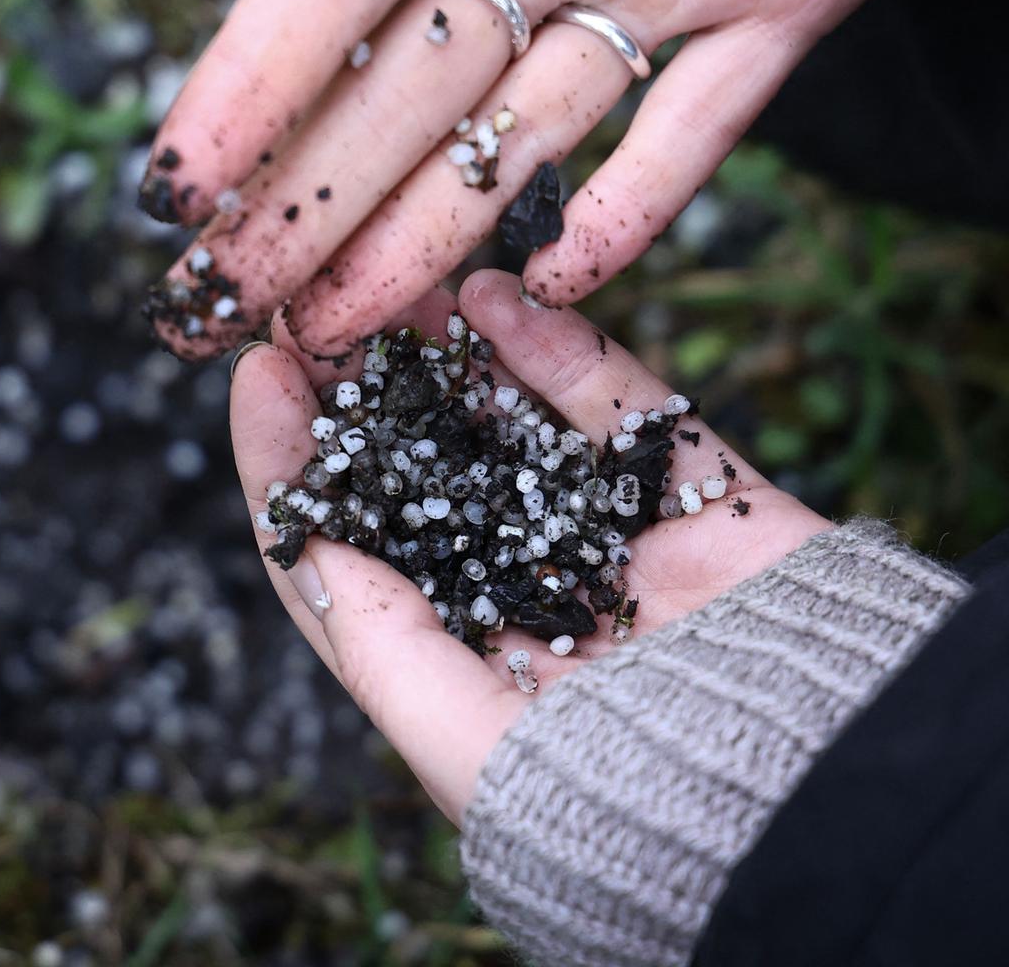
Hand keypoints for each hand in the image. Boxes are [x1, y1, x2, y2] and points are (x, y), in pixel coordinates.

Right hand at [149, 0, 993, 359]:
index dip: (250, 87)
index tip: (179, 189)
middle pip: (407, 89)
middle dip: (316, 199)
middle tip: (240, 298)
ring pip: (522, 133)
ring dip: (430, 231)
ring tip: (348, 323)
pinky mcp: (777, 7)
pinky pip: (693, 130)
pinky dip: (634, 211)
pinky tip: (555, 290)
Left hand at [229, 269, 828, 823]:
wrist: (831, 796)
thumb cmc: (635, 806)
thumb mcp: (473, 748)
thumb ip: (385, 650)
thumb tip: (309, 548)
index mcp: (464, 669)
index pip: (350, 559)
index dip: (294, 468)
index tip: (259, 374)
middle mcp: (531, 597)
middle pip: (426, 477)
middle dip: (370, 394)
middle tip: (325, 306)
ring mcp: (614, 543)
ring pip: (517, 428)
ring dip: (453, 356)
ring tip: (400, 282)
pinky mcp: (693, 502)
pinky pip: (620, 411)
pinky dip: (560, 353)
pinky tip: (498, 298)